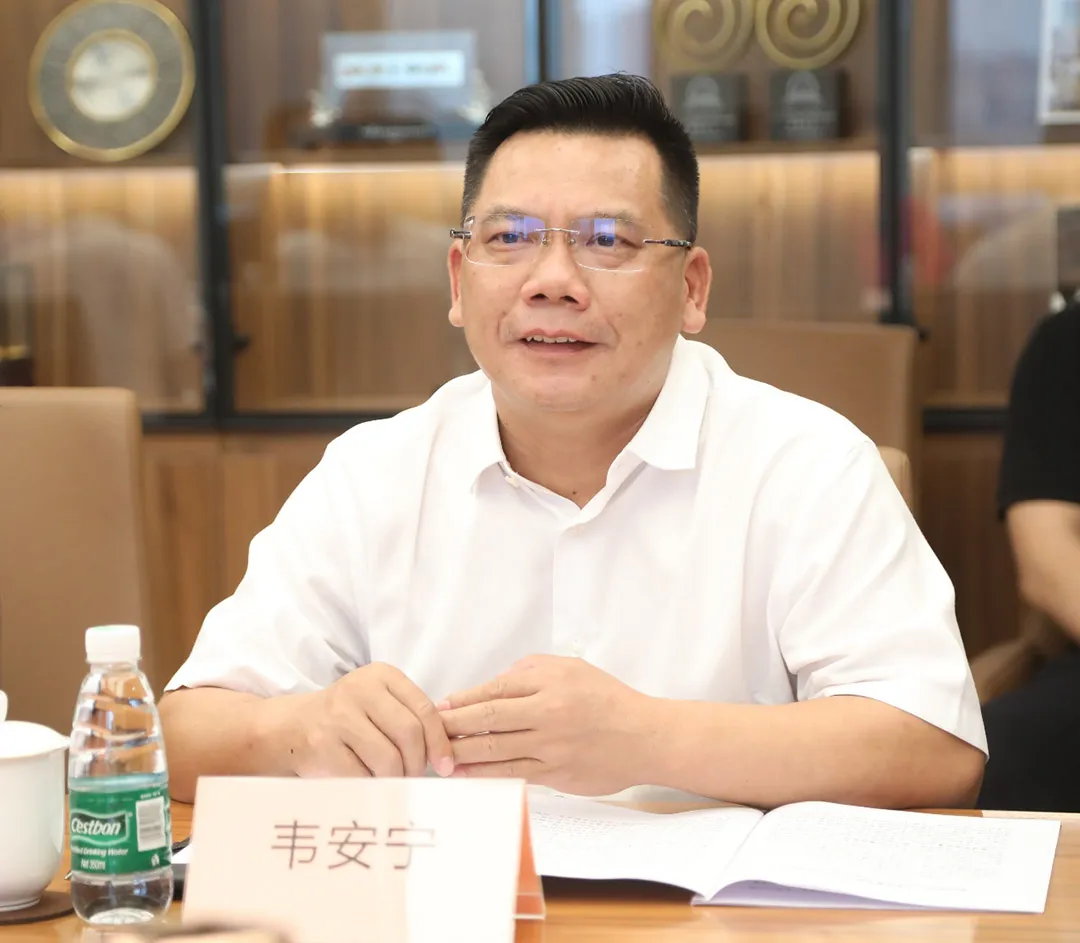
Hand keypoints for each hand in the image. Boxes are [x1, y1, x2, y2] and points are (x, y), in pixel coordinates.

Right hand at [290, 663, 453, 778]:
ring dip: (396, 778)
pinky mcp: (322, 745)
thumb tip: (447, 751)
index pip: (424, 710)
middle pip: (409, 734)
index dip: (440, 742)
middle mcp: (359, 690)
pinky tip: (368, 781)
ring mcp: (338, 717)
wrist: (292, 727)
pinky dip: (371, 786)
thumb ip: (411, 715)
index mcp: (382, 675)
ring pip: (388, 759)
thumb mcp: (380, 702)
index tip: (445, 765)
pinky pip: (362, 776)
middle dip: (418, 762)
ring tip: (391, 779)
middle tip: (414, 775)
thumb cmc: (348, 718)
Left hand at [438, 655, 654, 795]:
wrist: (644, 736)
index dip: (464, 700)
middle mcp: (548, 712)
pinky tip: (466, 775)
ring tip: (438, 757)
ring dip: (462, 754)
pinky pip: (513, 773)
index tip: (441, 708)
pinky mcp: (556, 773)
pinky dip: (485, 775)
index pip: (495, 690)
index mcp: (550, 682)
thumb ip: (531, 671)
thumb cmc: (607, 699)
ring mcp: (551, 745)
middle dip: (454, 726)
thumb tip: (494, 684)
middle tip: (430, 732)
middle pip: (488, 719)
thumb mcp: (572, 669)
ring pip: (495, 750)